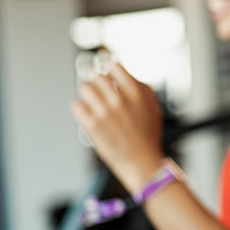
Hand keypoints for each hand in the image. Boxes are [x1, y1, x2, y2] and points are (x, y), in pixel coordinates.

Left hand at [70, 64, 163, 191]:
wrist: (141, 161)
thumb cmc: (147, 135)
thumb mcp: (152, 106)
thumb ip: (141, 87)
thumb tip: (123, 72)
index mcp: (137, 93)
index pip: (114, 67)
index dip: (110, 72)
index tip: (109, 78)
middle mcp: (120, 100)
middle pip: (97, 77)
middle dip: (97, 84)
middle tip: (99, 93)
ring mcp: (105, 113)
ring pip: (84, 88)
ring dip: (87, 93)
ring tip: (91, 102)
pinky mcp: (93, 126)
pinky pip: (76, 105)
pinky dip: (79, 108)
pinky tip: (86, 114)